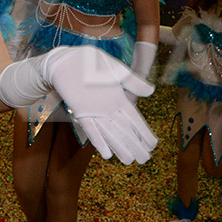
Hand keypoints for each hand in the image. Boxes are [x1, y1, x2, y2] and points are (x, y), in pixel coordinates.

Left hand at [47, 46, 157, 163]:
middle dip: (135, 145)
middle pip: (124, 130)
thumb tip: (151, 91)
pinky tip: (106, 154)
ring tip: (129, 161)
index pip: (134, 119)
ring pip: (110, 133)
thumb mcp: (116, 70)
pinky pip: (90, 129)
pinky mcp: (80, 112)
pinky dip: (98, 141)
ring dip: (119, 147)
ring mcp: (94, 111)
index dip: (144, 132)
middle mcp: (108, 108)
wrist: (67, 61)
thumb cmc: (92, 63)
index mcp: (118, 99)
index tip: (153, 145)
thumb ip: (133, 82)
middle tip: (145, 159)